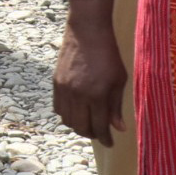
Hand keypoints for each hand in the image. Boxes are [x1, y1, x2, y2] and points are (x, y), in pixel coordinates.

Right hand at [52, 16, 125, 146]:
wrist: (87, 31)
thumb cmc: (108, 54)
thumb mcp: (119, 80)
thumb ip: (117, 105)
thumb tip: (119, 128)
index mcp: (97, 95)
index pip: (99, 126)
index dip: (105, 138)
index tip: (110, 143)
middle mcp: (78, 95)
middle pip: (81, 127)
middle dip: (92, 134)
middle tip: (100, 133)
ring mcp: (65, 89)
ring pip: (67, 120)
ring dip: (78, 126)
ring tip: (88, 123)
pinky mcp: (56, 82)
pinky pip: (58, 108)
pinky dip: (67, 114)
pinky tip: (76, 111)